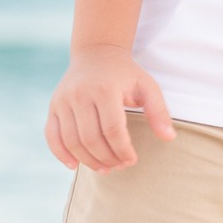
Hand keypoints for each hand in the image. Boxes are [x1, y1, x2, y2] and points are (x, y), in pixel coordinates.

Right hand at [44, 45, 174, 172]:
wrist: (96, 53)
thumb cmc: (125, 74)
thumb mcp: (147, 86)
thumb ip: (158, 111)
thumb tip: (169, 138)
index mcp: (105, 89)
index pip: (112, 129)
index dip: (122, 150)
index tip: (132, 160)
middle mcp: (80, 94)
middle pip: (91, 138)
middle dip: (106, 158)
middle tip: (118, 166)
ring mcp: (63, 100)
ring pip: (71, 141)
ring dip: (87, 160)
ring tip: (103, 168)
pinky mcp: (54, 106)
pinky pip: (52, 136)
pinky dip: (61, 154)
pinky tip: (74, 166)